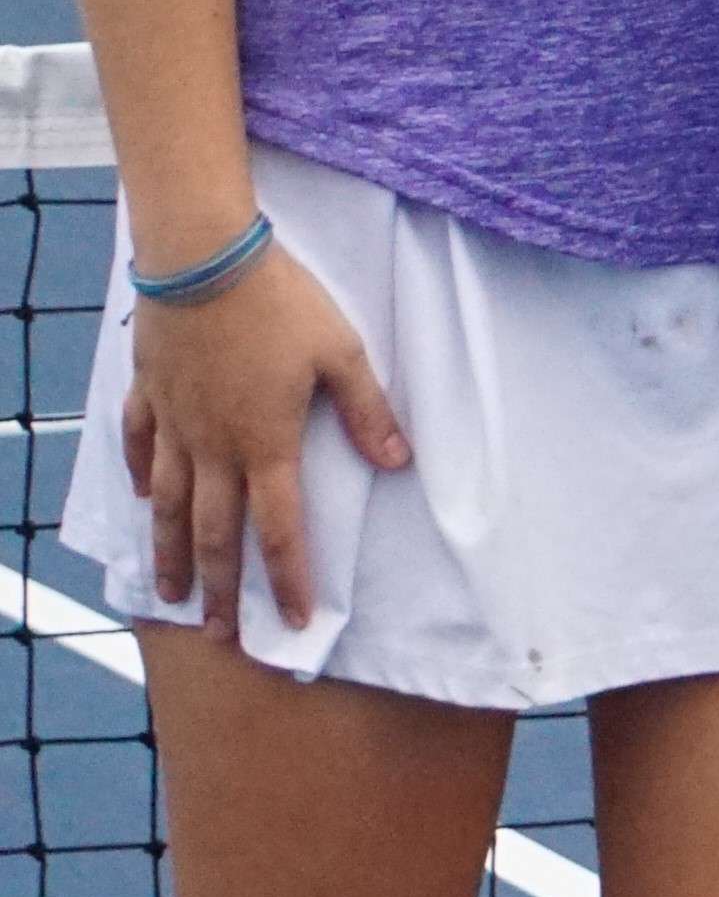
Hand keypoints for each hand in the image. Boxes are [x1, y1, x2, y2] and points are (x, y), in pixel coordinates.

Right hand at [123, 242, 405, 629]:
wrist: (204, 261)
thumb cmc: (282, 304)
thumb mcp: (343, 353)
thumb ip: (368, 412)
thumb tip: (399, 464)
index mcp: (267, 443)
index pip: (281, 528)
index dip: (288, 579)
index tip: (292, 623)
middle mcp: (214, 447)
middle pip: (215, 534)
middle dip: (220, 590)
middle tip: (219, 636)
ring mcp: (175, 424)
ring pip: (169, 505)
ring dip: (170, 553)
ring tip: (168, 594)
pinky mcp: (149, 395)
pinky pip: (140, 447)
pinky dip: (141, 479)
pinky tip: (144, 500)